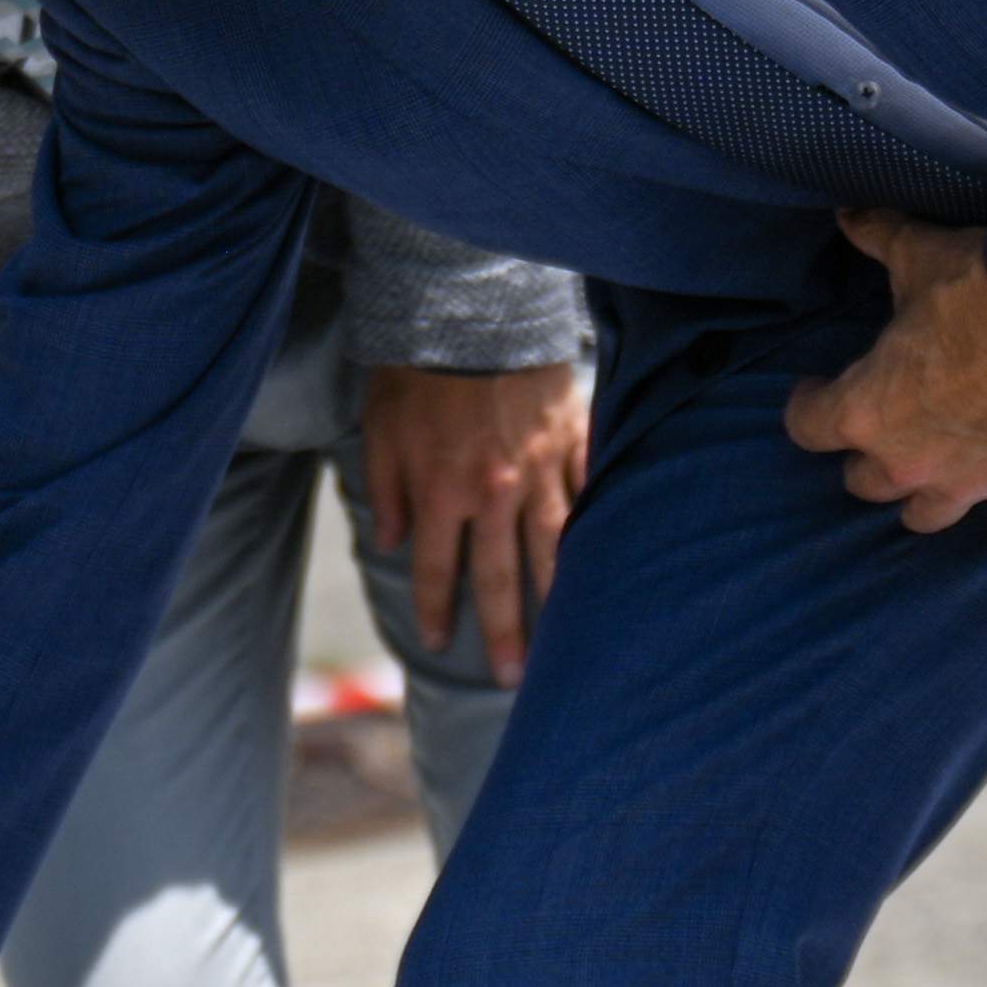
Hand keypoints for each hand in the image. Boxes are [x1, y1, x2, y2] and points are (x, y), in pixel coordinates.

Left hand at [359, 360, 587, 679]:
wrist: (476, 309)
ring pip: (554, 546)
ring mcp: (544, 469)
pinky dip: (597, 526)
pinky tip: (605, 557)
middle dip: (504, 632)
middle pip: (501, 577)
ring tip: (566, 635)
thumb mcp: (381, 429)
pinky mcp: (575, 441)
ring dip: (556, 596)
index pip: (440, 571)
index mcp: (445, 493)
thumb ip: (389, 491)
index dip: (438, 612)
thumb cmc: (419, 369)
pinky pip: (591, 491)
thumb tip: (394, 542)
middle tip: (511, 677)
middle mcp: (497, 493)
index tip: (438, 645)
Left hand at [783, 210, 986, 534]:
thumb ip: (877, 236)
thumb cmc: (981, 286)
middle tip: (881, 426)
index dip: (806, 404)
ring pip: (925, 517)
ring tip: (931, 474)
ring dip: (923, 498)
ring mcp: (967, 481)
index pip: (806, 426)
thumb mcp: (918, 254)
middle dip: (866, 457)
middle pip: (863, 483)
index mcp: (867, 408)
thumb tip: (847, 212)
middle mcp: (909, 459)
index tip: (816, 387)